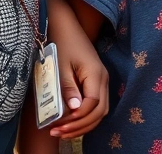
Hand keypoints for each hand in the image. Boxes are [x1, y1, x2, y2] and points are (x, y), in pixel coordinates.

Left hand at [46, 0, 109, 138]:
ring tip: (62, 131)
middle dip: (80, 126)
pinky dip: (85, 117)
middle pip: (100, 111)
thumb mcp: (61, 67)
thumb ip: (68, 88)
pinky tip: (70, 121)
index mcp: (95, 74)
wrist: (67, 27)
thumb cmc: (62, 44)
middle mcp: (103, 79)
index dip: (77, 119)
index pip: (92, 104)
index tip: (58, 126)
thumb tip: (75, 110)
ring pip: (101, 110)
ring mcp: (102, 80)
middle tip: (58, 134)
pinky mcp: (96, 81)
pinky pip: (96, 105)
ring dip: (84, 124)